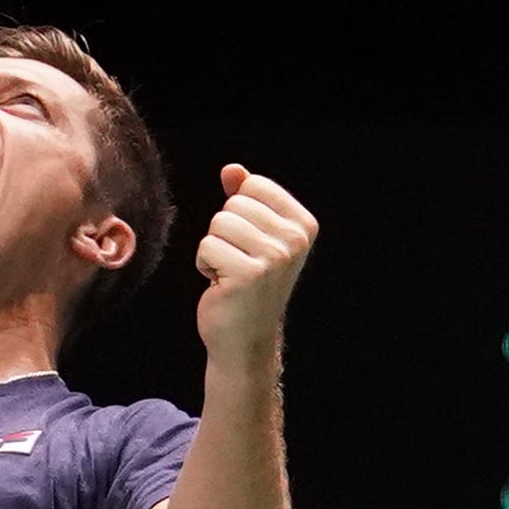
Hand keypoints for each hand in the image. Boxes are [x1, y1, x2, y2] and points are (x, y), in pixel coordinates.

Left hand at [193, 165, 313, 370]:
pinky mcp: (248, 274)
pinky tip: (221, 284)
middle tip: (237, 262)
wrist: (245, 338)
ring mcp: (275, 257)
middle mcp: (295, 240)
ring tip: (229, 273)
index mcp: (303, 225)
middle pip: (234, 203)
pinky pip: (206, 246)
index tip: (249, 243)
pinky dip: (204, 265)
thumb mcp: (252, 237)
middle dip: (224, 231)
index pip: (253, 185)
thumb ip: (244, 199)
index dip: (238, 211)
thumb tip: (232, 169)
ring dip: (213, 248)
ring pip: (218, 223)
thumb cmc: (246, 284)